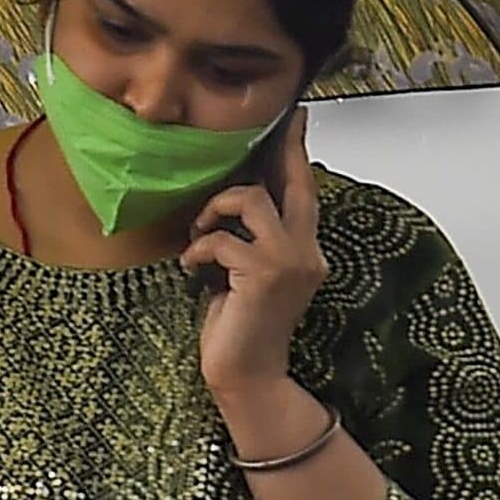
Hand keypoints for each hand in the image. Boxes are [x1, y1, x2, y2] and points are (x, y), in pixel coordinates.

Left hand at [180, 109, 327, 402]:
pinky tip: (192, 267)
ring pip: (253, 199)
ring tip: (200, 231)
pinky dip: (199, 247)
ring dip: (217, 209)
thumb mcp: (252, 273)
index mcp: (306, 252)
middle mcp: (306, 253)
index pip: (304, 193)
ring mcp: (289, 262)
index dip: (298, 155)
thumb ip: (255, 239)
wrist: (247, 378)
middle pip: (295, 183)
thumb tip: (237, 196)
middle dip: (281, 150)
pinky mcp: (264, 274)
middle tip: (276, 126)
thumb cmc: (242, 326)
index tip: (296, 121)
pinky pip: (223, 237)